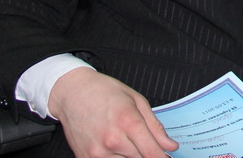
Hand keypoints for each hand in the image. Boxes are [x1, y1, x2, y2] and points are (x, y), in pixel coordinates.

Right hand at [48, 68, 177, 157]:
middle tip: (144, 141)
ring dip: (130, 155)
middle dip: (147, 153)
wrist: (72, 93)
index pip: (152, 153)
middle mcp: (112, 140)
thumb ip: (155, 126)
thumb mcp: (137, 101)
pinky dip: (115, 157)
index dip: (162, 157)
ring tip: (126, 139)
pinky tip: (114, 146)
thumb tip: (170, 145)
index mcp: (128, 122)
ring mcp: (97, 152)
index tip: (167, 157)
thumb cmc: (104, 92)